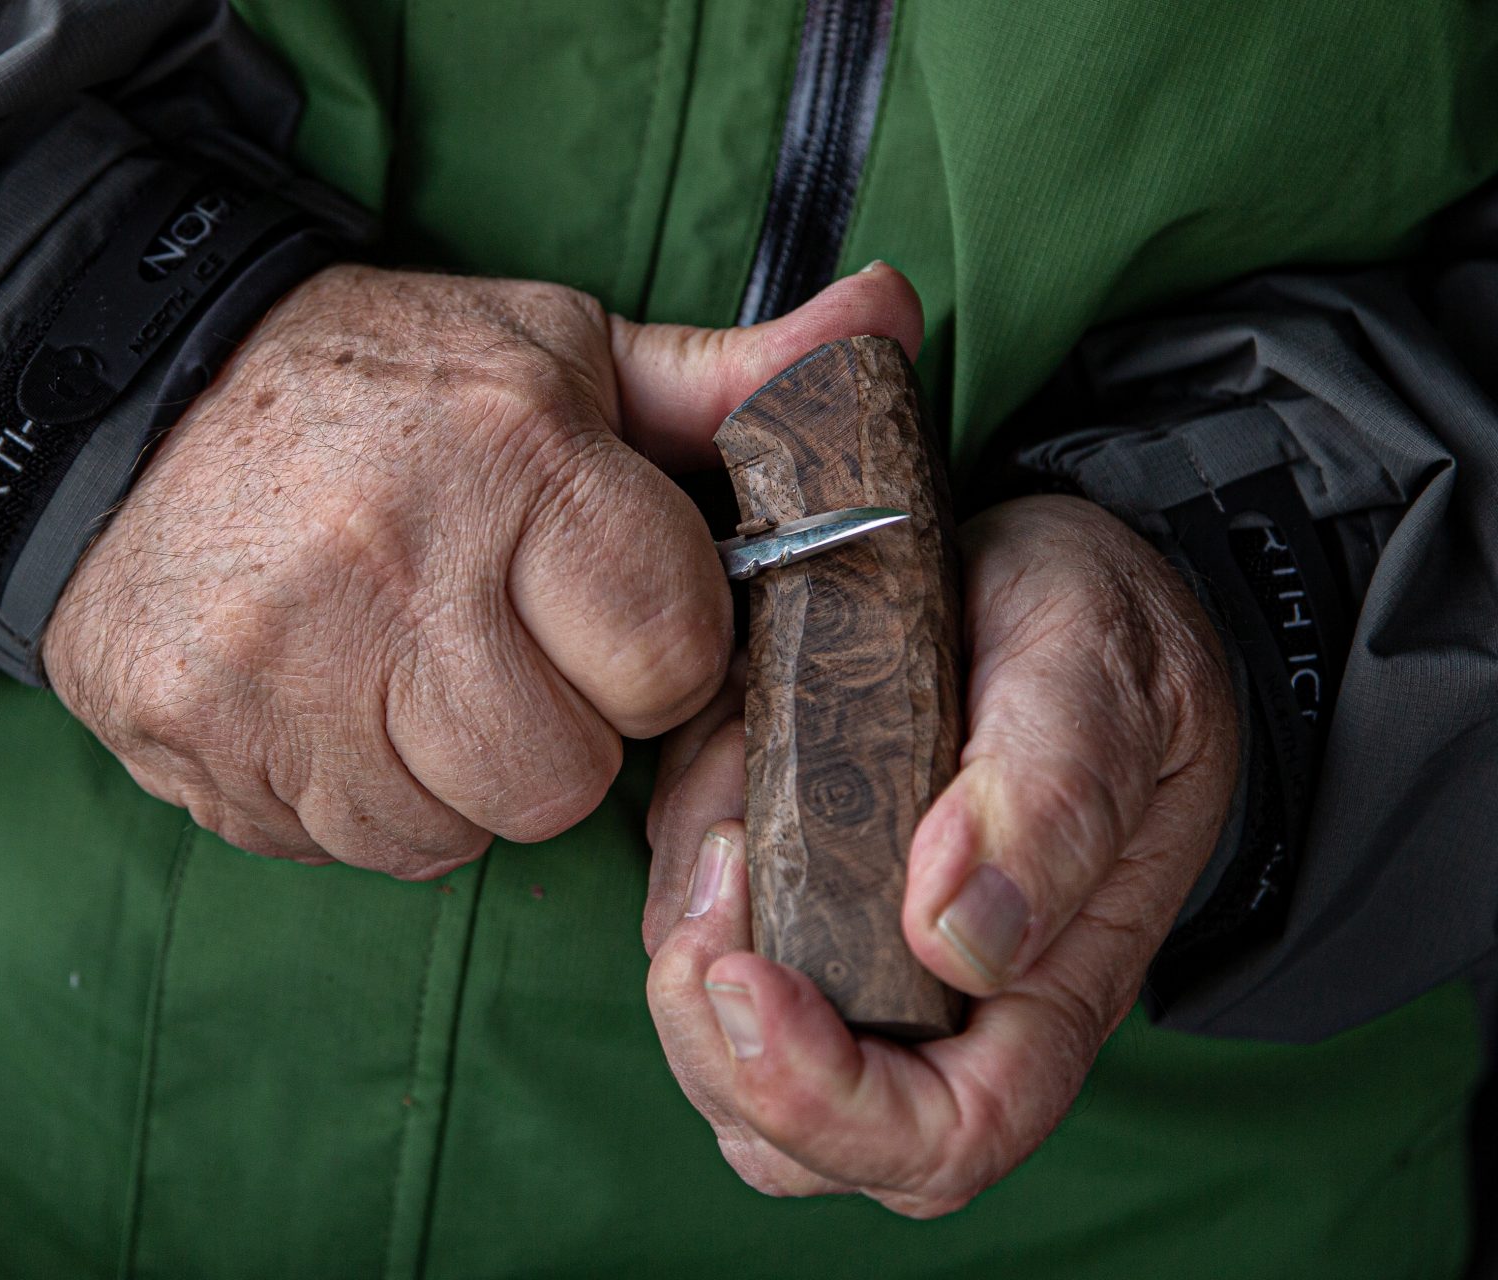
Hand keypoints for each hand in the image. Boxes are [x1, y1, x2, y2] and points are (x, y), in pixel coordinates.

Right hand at [43, 263, 923, 876]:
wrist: (132, 403)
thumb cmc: (381, 387)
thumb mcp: (557, 354)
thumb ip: (727, 378)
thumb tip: (892, 320)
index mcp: (516, 456)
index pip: (669, 657)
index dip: (653, 654)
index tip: (602, 612)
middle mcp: (394, 565)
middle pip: (561, 782)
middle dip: (557, 738)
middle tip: (501, 655)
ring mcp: (281, 666)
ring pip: (448, 834)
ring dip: (452, 781)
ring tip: (407, 677)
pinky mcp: (197, 737)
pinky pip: (336, 845)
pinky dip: (354, 800)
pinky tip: (331, 709)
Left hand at [644, 495, 1237, 1214]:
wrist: (1050, 589)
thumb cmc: (1101, 638)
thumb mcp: (1099, 678)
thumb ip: (1050, 801)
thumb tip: (956, 939)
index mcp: (1049, 988)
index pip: (945, 1137)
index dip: (827, 1103)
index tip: (750, 978)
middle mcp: (945, 1008)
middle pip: (799, 1138)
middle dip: (713, 1036)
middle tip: (713, 872)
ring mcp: (856, 966)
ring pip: (721, 1043)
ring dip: (687, 916)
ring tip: (740, 763)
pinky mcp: (787, 910)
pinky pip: (690, 934)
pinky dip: (679, 854)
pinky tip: (732, 748)